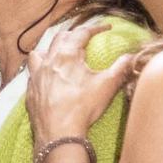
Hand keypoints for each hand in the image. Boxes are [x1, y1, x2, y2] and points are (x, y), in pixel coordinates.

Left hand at [25, 22, 131, 142]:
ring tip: (59, 55)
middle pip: (60, 38)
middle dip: (74, 35)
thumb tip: (131, 57)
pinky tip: (48, 79)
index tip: (106, 28)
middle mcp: (49, 61)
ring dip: (50, 50)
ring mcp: (36, 76)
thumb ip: (121, 68)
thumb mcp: (107, 86)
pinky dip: (41, 71)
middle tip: (85, 40)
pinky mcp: (30, 92)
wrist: (58, 134)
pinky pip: (33, 74)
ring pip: (39, 53)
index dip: (95, 28)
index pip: (82, 32)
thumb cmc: (82, 108)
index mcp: (67, 55)